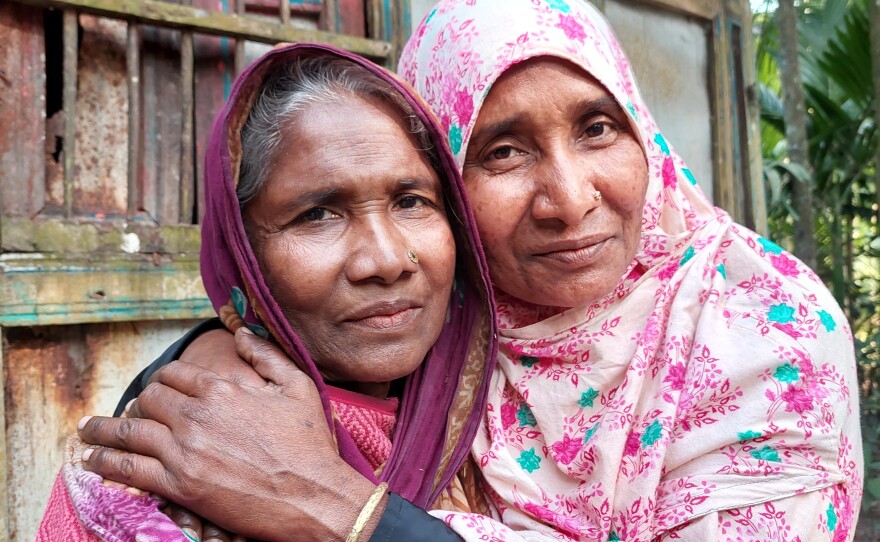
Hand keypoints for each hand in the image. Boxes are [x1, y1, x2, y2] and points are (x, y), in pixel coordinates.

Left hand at [78, 328, 382, 540]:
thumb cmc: (309, 443)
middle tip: (129, 414)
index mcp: (222, 389)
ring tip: (86, 431)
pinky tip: (93, 459)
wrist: (313, 495)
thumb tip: (241, 333)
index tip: (157, 390)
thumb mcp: (297, 387)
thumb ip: (266, 355)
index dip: (161, 381)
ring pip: (129, 431)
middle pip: (148, 400)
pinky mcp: (180, 485)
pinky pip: (129, 468)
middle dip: (137, 404)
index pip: (174, 375)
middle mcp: (197, 415)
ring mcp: (185, 451)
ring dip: (102, 429)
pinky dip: (105, 461)